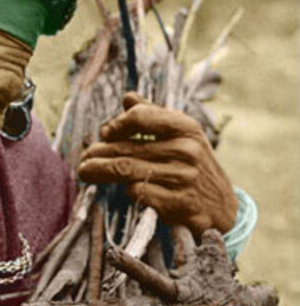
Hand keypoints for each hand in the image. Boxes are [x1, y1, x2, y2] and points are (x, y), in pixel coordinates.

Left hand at [77, 92, 236, 236]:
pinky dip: (128, 190)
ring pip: (127, 170)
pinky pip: (138, 193)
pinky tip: (126, 190)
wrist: (223, 208)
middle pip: (127, 148)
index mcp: (186, 127)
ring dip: (100, 171)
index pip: (141, 116)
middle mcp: (187, 150)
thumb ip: (154, 116)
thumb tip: (127, 97)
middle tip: (83, 159)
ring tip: (85, 172)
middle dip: (98, 153)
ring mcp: (184, 177)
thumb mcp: (182, 136)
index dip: (117, 124)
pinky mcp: (180, 203)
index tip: (105, 133)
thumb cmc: (194, 166)